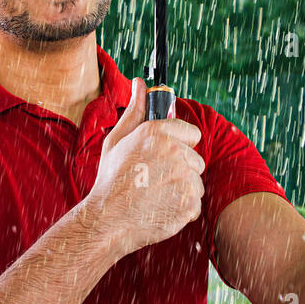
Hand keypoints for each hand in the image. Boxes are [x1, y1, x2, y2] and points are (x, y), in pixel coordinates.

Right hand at [82, 78, 205, 255]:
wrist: (108, 220)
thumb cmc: (111, 180)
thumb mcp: (117, 140)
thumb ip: (135, 110)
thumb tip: (140, 83)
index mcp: (157, 132)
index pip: (191, 133)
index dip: (179, 145)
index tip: (164, 157)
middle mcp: (174, 151)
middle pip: (195, 159)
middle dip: (181, 169)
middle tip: (155, 179)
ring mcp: (184, 178)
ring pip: (196, 182)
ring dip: (182, 189)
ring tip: (155, 195)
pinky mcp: (190, 203)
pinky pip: (195, 203)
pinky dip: (182, 208)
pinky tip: (161, 208)